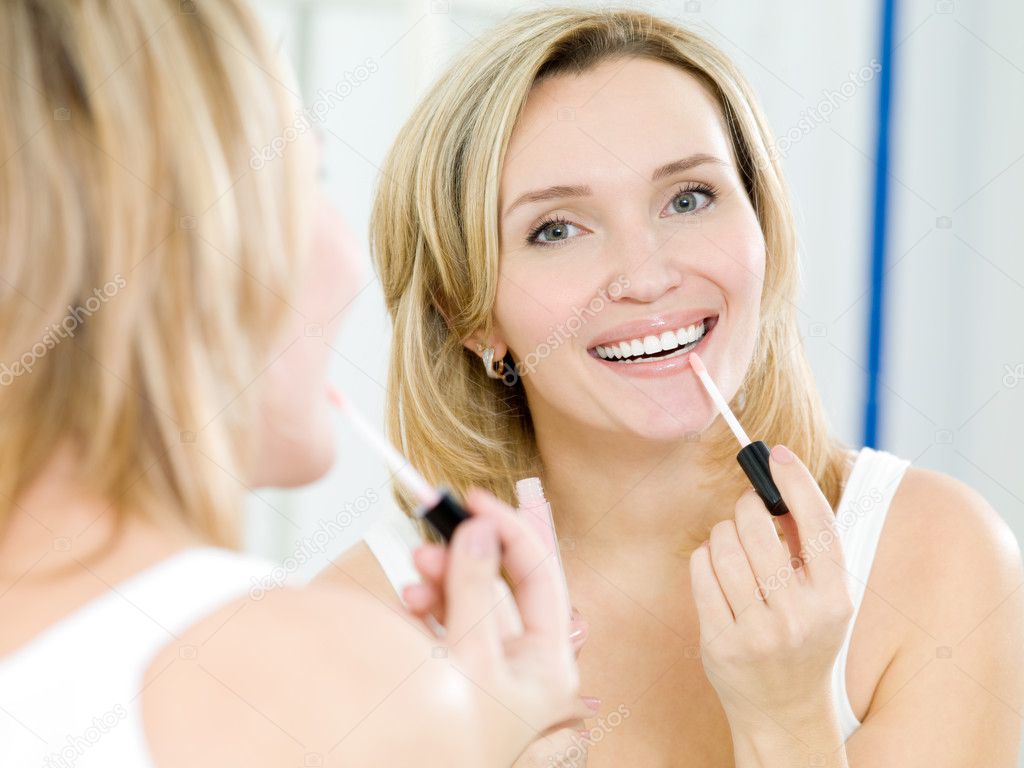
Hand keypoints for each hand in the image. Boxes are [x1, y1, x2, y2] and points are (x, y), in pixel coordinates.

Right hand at [404, 487, 590, 757]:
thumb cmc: (455, 735)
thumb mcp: (471, 657)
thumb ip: (474, 590)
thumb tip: (480, 531)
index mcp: (548, 660)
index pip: (539, 573)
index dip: (509, 529)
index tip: (475, 498)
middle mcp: (522, 661)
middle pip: (499, 584)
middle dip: (465, 556)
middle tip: (431, 538)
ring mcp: (486, 665)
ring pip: (467, 600)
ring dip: (440, 579)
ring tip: (414, 574)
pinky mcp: (452, 668)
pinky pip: (443, 622)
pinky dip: (425, 606)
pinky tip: (408, 601)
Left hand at [688, 444, 853, 737]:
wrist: (784, 712)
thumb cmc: (803, 639)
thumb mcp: (824, 599)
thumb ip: (808, 548)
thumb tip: (779, 483)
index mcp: (834, 599)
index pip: (820, 526)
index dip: (797, 482)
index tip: (778, 454)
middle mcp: (799, 616)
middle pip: (758, 529)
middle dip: (746, 510)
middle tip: (747, 514)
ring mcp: (758, 632)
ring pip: (723, 545)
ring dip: (722, 533)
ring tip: (731, 545)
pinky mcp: (720, 642)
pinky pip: (700, 570)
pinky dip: (704, 558)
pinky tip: (716, 568)